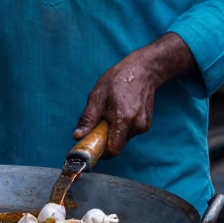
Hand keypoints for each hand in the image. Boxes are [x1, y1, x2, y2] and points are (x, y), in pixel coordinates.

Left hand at [74, 34, 194, 156]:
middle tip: (99, 124)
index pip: (113, 150)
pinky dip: (122, 127)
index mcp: (124, 119)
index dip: (101, 152)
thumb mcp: (97, 96)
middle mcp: (137, 126)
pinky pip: (130, 132)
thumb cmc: (118, 80)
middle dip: (105, 139)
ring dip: (114, 132)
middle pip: (117, 145)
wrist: (142, 70)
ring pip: (123, 139)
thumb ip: (88, 119)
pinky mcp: (146, 124)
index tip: (92, 146)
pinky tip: (120, 111)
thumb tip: (77, 136)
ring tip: (111, 113)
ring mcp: (144, 125)